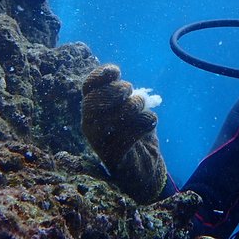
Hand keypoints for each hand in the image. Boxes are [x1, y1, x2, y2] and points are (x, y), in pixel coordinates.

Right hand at [81, 64, 166, 202]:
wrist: (142, 168)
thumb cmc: (134, 132)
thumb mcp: (129, 108)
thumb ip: (125, 95)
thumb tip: (125, 86)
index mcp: (92, 109)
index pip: (88, 88)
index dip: (99, 76)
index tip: (115, 71)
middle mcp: (89, 125)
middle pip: (94, 101)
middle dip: (115, 91)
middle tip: (130, 91)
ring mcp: (98, 142)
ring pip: (116, 115)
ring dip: (135, 106)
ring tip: (141, 108)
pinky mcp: (113, 156)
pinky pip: (131, 133)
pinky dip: (146, 122)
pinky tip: (149, 123)